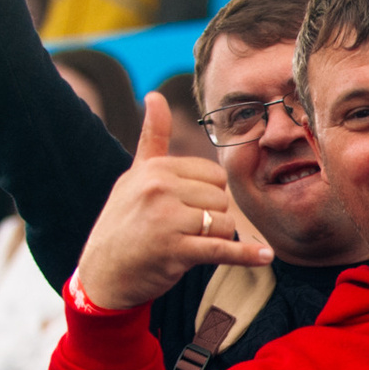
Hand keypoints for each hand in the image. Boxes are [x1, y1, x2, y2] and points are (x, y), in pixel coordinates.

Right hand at [76, 94, 272, 311]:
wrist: (102, 274)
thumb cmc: (123, 223)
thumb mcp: (134, 176)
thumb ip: (153, 137)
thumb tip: (155, 95)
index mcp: (155, 169)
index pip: (213, 175)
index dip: (208, 194)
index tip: (186, 208)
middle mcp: (159, 190)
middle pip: (221, 199)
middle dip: (213, 217)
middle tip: (184, 231)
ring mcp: (166, 220)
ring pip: (224, 223)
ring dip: (217, 238)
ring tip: (189, 244)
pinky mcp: (175, 252)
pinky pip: (222, 249)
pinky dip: (246, 255)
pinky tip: (265, 256)